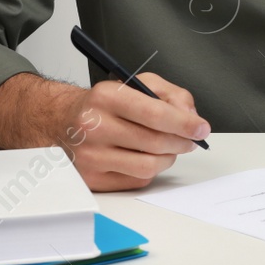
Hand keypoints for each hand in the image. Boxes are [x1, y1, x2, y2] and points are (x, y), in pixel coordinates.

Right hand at [56, 73, 211, 190]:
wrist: (63, 121)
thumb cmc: (104, 104)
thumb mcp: (136, 84)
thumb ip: (170, 95)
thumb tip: (191, 117)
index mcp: (106, 97)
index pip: (154, 113)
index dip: (184, 123)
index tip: (201, 128)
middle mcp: (94, 126)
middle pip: (154, 142)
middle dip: (181, 142)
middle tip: (190, 139)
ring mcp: (91, 155)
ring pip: (148, 166)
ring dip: (168, 158)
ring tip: (170, 148)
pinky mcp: (92, 178)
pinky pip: (137, 180)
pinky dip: (151, 170)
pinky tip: (146, 157)